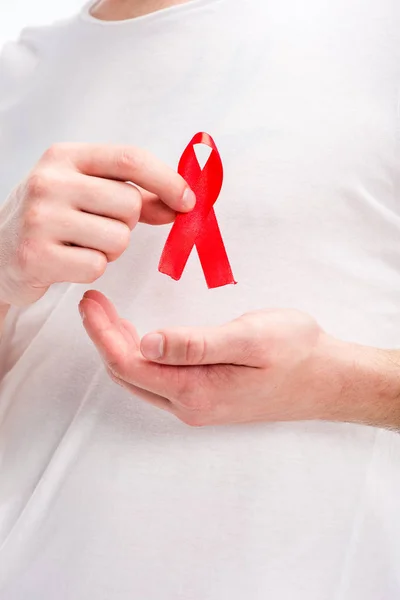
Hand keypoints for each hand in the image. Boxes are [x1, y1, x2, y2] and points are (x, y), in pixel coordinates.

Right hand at [0, 143, 194, 306]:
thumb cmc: (50, 219)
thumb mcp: (84, 194)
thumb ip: (133, 196)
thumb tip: (181, 204)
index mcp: (64, 157)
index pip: (129, 159)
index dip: (166, 180)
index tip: (187, 201)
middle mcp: (49, 181)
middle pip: (129, 205)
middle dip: (127, 224)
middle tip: (99, 228)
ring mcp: (40, 218)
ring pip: (118, 239)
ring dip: (110, 250)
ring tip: (81, 245)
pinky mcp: (36, 255)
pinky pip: (97, 267)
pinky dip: (91, 269)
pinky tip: (68, 261)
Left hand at [79, 290, 395, 426]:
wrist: (328, 379)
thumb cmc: (296, 353)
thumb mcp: (249, 338)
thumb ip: (196, 344)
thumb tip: (147, 343)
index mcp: (195, 391)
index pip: (129, 364)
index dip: (102, 334)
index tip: (90, 303)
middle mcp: (190, 405)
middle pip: (128, 373)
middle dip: (104, 338)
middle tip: (94, 303)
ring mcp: (198, 405)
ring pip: (141, 378)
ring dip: (120, 346)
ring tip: (109, 314)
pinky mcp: (206, 397)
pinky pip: (159, 379)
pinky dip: (141, 355)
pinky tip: (143, 336)